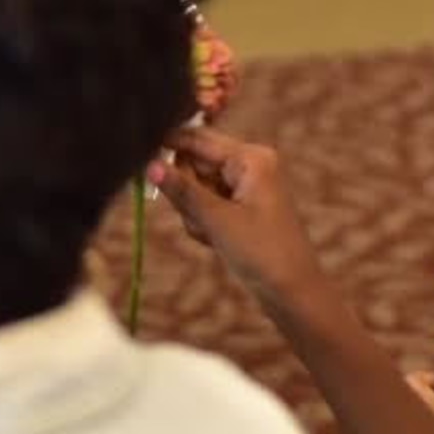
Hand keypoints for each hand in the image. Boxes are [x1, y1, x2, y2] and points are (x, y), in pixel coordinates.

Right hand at [154, 125, 327, 309]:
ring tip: (210, 235)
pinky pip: (207, 203)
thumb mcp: (217, 220)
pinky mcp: (240, 206)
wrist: (294, 294)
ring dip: (194, 212)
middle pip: (194, 163)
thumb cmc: (262, 253)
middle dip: (186, 193)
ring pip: (197, 186)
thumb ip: (182, 190)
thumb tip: (149, 164)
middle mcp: (249, 165)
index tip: (139, 159)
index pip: (197, 138)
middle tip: (195, 219)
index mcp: (251, 158)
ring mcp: (245, 186)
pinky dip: (204, 221)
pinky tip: (214, 241)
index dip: (167, 147)